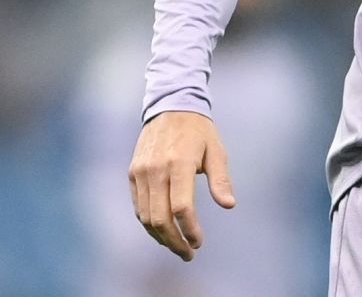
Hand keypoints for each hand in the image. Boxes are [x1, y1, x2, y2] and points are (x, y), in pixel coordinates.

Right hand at [128, 110, 236, 260]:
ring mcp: (141, 172)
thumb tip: (229, 205)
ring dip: (160, 237)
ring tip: (177, 246)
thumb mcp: (216, 150)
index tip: (199, 242)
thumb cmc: (199, 131)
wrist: (170, 106)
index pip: (181, 207)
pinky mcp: (133, 173)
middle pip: (160, 218)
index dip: (190, 230)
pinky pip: (139, 206)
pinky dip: (149, 223)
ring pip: (146, 216)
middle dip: (174, 242)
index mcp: (179, 163)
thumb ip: (221, 179)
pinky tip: (163, 230)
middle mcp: (156, 169)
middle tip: (188, 254)